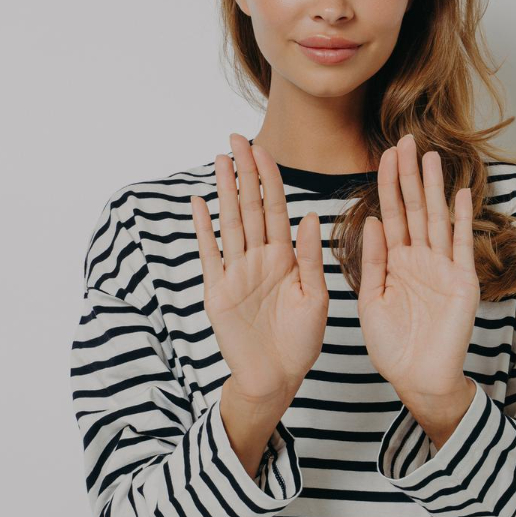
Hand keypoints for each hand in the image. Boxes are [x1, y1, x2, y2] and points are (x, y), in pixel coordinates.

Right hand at [190, 134, 328, 407]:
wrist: (276, 378)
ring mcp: (236, 272)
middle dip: (243, 173)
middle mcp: (259, 259)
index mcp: (286, 257)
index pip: (276, 208)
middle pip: (249, 207)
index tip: (262, 149)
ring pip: (229, 223)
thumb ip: (312, 257)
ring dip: (224, 192)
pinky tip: (199, 203)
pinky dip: (204, 229)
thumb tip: (312, 216)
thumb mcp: (316, 297)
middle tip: (235, 139)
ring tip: (219, 161)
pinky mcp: (217, 291)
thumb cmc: (301, 341)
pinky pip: (210, 254)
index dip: (269, 178)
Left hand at [357, 135, 479, 416]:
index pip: (391, 214)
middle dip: (410, 175)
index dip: (388, 184)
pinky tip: (461, 192)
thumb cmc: (392, 346)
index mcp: (396, 262)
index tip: (386, 153)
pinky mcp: (462, 282)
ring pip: (436, 219)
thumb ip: (373, 260)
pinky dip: (460, 219)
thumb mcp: (371, 300)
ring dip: (434, 188)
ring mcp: (442, 268)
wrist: (418, 379)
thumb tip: (372, 220)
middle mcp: (420, 259)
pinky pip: (459, 245)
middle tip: (408, 139)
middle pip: (414, 208)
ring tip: (432, 156)